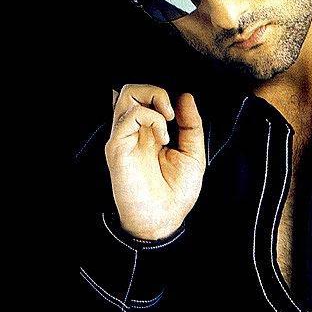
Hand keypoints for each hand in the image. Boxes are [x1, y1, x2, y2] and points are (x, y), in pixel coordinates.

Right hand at [104, 84, 205, 239]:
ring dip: (153, 99)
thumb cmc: (175, 195)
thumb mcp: (193, 155)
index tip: (181, 113)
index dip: (165, 96)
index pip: (147, 98)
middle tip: (171, 113)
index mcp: (149, 133)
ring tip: (167, 120)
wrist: (164, 221)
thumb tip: (186, 97)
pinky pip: (130, 116)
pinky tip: (162, 138)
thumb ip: (190, 125)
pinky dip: (151, 118)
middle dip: (156, 91)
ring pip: (127, 94)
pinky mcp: (118, 147)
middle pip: (132, 90)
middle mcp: (134, 133)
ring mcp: (124, 138)